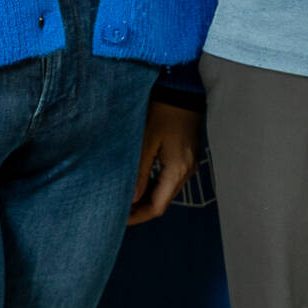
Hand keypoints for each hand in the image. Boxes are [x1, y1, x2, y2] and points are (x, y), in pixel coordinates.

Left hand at [128, 101, 201, 223]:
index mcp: (177, 170)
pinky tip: (141, 183)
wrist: (183, 90)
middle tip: (117, 211)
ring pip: (167, 192)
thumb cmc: (162, 112)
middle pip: (163, 202)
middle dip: (140, 210)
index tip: (117, 218)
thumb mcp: (145, 142)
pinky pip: (171, 179)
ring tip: (125, 198)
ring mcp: (190, 163)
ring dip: (147, 199)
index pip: (157, 207)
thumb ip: (138, 173)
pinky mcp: (188, 155)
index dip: (137, 216)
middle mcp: (187, 171)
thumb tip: (130, 199)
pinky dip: (155, 187)